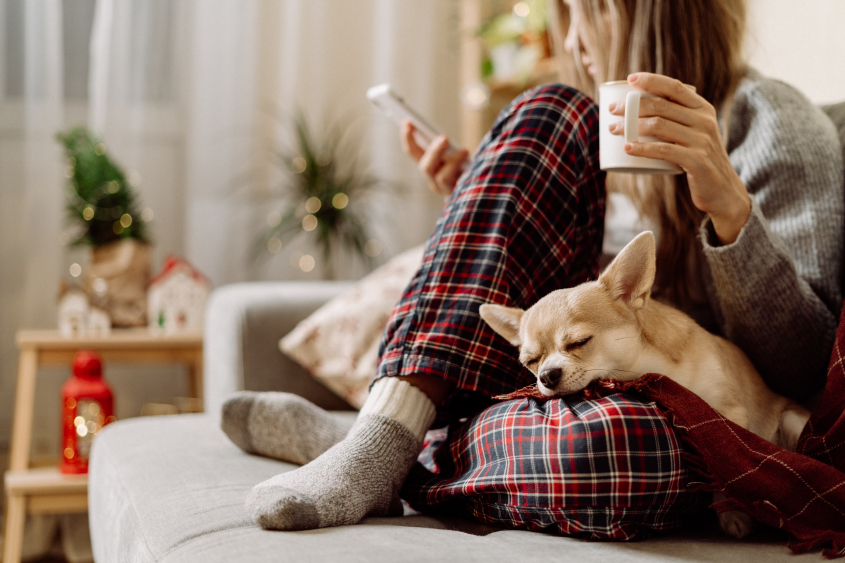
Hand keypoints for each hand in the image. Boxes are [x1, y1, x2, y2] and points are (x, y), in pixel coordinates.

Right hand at [401, 120, 468, 196]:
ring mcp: (445, 190)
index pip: (413, 152)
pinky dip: (466, 174)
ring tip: (465, 151)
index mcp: (430, 165)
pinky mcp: (458, 196)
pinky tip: (472, 165)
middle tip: (445, 138)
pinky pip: (459, 187)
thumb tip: (445, 139)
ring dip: (453, 162)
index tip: (408, 122)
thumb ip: (448, 146)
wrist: (480, 190)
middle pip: (425, 167)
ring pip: (442, 178)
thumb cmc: (467, 166)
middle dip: (434, 151)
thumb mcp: (456, 153)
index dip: (408, 138)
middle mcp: (434, 179)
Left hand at [609, 73, 750, 244]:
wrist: (723, 191)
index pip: (675, 87)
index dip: (652, 80)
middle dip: (632, 106)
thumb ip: (678, 120)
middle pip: (662, 106)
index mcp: (703, 109)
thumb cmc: (700, 160)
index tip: (630, 79)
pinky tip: (627, 148)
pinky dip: (642, 149)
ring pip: (659, 126)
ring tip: (614, 129)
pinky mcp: (697, 160)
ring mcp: (702, 140)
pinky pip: (663, 150)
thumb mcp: (695, 134)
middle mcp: (704, 121)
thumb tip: (641, 109)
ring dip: (631, 126)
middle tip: (612, 110)